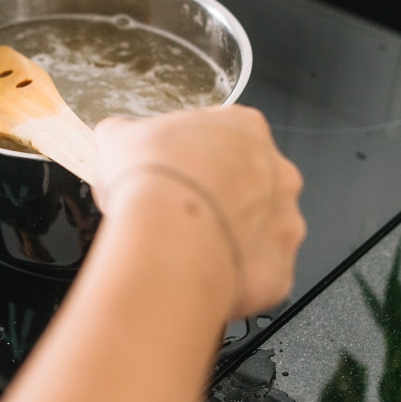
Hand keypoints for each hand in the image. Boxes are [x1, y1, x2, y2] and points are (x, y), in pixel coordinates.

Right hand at [91, 105, 304, 318]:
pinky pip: (253, 271)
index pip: (221, 136)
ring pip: (255, 228)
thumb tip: (116, 136)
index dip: (188, 154)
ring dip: (224, 233)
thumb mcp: (119, 139)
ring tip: (182, 243)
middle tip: (175, 206)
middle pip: (246, 181)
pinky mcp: (278, 268)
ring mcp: (284, 221)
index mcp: (243, 128)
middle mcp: (277, 172)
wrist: (166, 238)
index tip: (169, 168)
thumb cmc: (153, 183)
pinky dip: (228, 273)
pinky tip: (195, 268)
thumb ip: (126, 135)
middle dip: (213, 194)